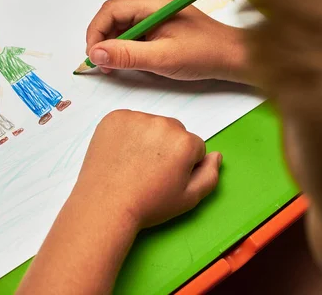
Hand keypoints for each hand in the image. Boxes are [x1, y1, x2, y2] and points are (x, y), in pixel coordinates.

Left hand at [75, 109, 221, 228]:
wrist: (105, 204)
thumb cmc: (148, 204)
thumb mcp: (189, 198)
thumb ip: (210, 175)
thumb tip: (216, 155)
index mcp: (184, 141)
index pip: (194, 146)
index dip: (184, 164)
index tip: (167, 177)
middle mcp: (161, 123)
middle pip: (173, 131)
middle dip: (167, 147)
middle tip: (149, 171)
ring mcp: (135, 118)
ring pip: (150, 125)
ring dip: (146, 138)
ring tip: (133, 163)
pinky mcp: (113, 117)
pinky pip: (128, 121)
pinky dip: (126, 133)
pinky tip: (119, 154)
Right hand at [86, 0, 248, 83]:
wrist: (233, 56)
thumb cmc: (204, 55)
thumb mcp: (161, 58)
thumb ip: (126, 55)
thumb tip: (95, 54)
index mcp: (152, 2)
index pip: (109, 11)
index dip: (95, 34)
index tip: (93, 57)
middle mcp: (151, 1)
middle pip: (112, 17)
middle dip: (102, 40)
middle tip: (103, 65)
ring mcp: (155, 10)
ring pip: (121, 25)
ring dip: (113, 45)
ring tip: (115, 66)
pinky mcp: (158, 22)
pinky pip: (132, 31)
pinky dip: (125, 46)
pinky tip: (129, 61)